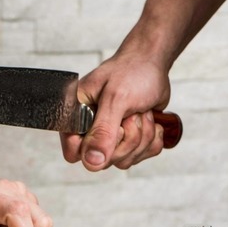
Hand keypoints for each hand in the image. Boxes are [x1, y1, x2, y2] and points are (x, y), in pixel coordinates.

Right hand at [60, 50, 171, 170]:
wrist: (151, 63)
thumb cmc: (130, 72)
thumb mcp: (115, 100)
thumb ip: (102, 132)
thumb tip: (92, 163)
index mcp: (76, 116)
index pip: (74, 152)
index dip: (94, 148)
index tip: (113, 128)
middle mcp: (89, 130)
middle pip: (104, 161)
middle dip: (128, 139)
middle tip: (131, 114)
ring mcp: (110, 137)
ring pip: (125, 160)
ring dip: (143, 137)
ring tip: (141, 112)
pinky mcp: (128, 140)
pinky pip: (141, 156)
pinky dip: (153, 140)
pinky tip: (150, 120)